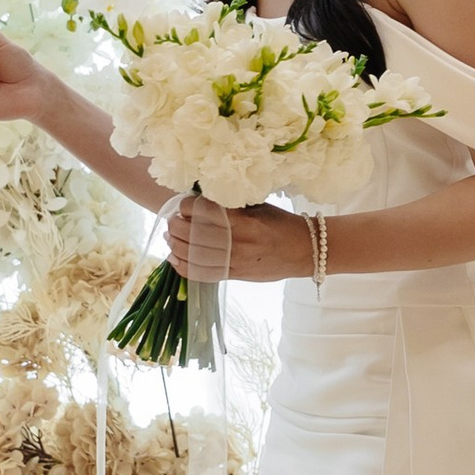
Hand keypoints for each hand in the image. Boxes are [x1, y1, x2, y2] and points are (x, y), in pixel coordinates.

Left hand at [163, 196, 316, 282]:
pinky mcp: (235, 276)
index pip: (205, 213)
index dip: (187, 207)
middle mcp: (239, 244)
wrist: (304, 251)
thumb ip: (231, 205)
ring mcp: (237, 262)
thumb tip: (201, 198)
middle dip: (177, 226)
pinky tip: (175, 259)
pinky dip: (185, 268)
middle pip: (195, 235)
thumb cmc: (282, 224)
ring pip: (195, 256)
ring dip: (176, 246)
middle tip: (172, 220)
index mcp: (245, 222)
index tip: (183, 204)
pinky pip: (203, 274)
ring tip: (170, 237)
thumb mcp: (259, 207)